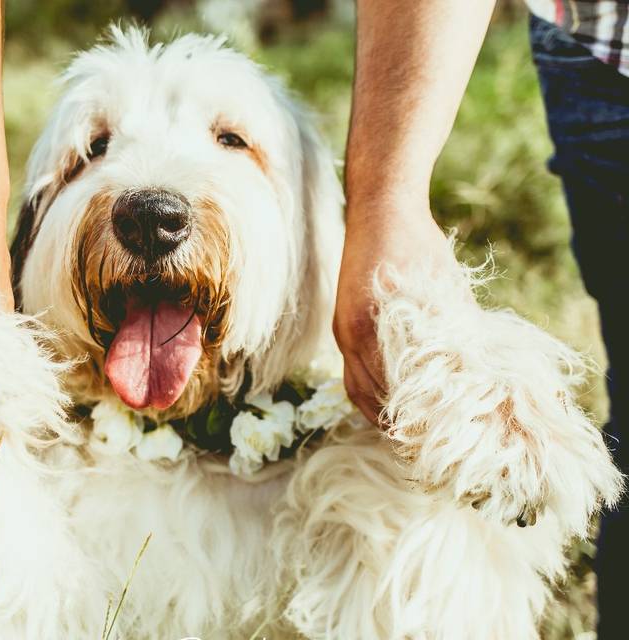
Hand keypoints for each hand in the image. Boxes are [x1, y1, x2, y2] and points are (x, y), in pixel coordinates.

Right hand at [333, 196, 453, 424]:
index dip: (409, 420)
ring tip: (406, 432)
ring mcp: (343, 332)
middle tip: (423, 445)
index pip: (387, 393)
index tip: (433, 441)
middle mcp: (350, 336)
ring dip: (378, 412)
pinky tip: (391, 402)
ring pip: (354, 389)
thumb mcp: (444, 292)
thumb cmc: (418, 246)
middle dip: (393, 424)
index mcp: (371, 330)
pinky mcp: (344, 325)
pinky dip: (370, 392)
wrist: (380, 210)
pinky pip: (351, 372)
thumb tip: (479, 377)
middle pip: (366, 399)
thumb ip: (453, 335)